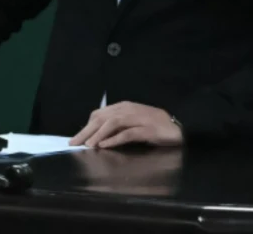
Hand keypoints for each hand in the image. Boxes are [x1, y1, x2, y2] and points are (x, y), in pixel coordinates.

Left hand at [68, 101, 183, 148]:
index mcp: (125, 107)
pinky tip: (105, 146)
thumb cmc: (155, 127)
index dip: (87, 126)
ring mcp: (139, 119)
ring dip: (98, 134)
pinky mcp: (147, 129)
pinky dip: (114, 139)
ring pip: (113, 123)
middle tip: (74, 143)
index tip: (77, 138)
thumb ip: (118, 127)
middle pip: (103, 118)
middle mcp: (130, 110)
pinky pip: (128, 134)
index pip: (100, 114)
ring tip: (87, 145)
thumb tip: (97, 136)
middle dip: (86, 131)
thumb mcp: (133, 124)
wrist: (178, 128)